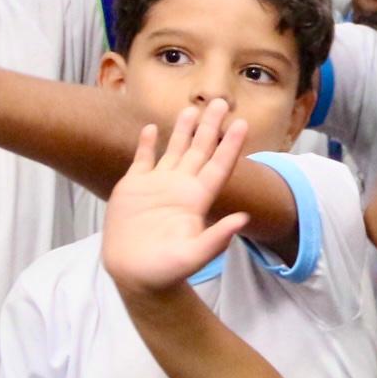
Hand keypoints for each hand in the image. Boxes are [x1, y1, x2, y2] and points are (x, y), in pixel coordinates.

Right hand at [100, 101, 251, 294]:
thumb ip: (217, 238)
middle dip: (210, 126)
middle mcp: (181, 187)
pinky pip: (142, 160)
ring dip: (183, 129)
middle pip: (200, 150)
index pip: (219, 165)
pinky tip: (150, 127)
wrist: (135, 275)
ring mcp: (156, 186)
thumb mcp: (194, 256)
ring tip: (191, 108)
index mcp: (197, 199)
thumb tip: (243, 219)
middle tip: (220, 101)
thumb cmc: (167, 270)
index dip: (230, 145)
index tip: (241, 123)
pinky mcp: (133, 189)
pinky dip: (146, 144)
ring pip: (174, 150)